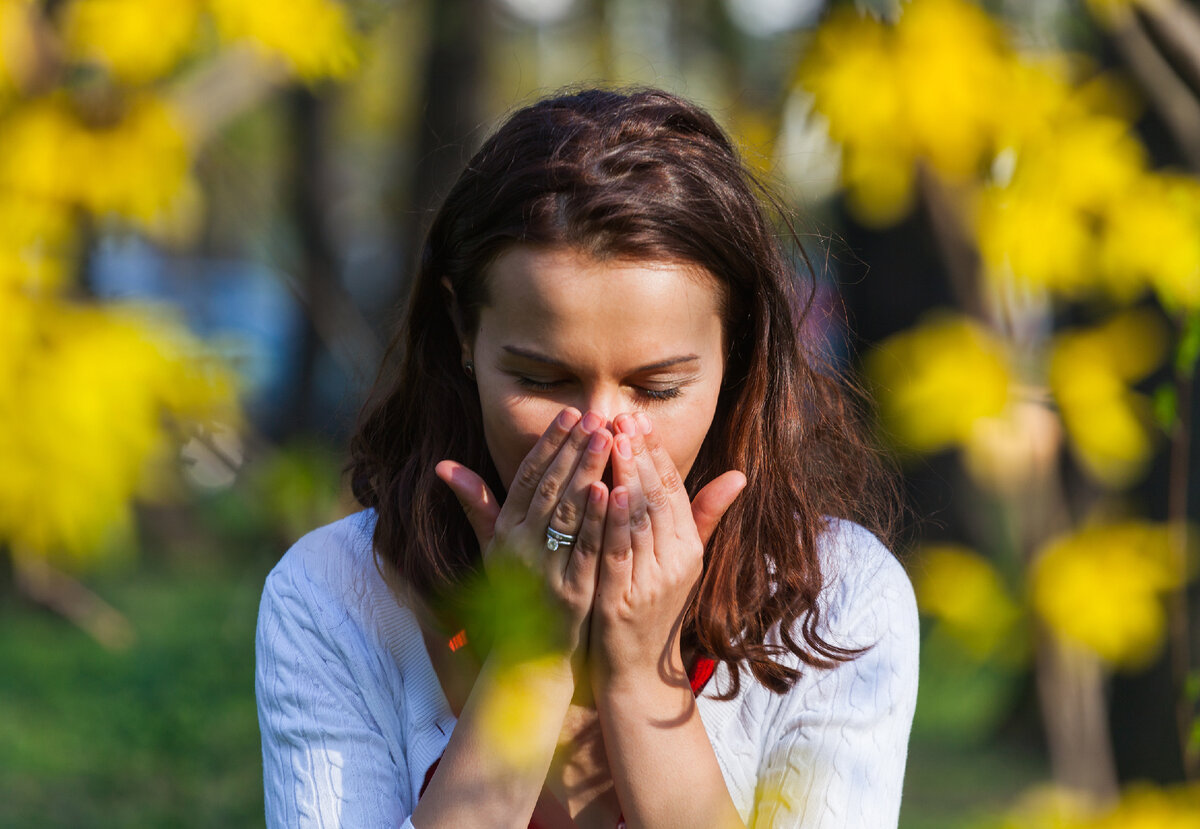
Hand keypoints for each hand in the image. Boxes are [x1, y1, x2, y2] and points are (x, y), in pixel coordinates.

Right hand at [436, 408, 612, 664]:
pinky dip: (595, 520)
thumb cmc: (515, 593)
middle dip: (572, 449)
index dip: (547, 444)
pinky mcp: (570, 594)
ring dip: (587, 473)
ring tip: (607, 440)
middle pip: (547, 489)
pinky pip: (584, 550)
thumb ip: (476, 505)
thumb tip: (443, 465)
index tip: (568, 414)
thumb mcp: (492, 548)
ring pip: (566, 514)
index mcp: (504, 533)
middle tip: (594, 416)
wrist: (529, 655)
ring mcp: (544, 571)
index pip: (525, 478)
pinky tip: (610, 491)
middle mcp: (519, 548)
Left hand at [590, 412, 745, 688]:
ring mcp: (651, 583)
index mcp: (688, 549)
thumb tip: (739, 474)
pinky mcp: (623, 601)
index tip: (638, 419)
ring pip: (640, 520)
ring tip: (612, 441)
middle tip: (622, 418)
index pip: (674, 492)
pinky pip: (619, 554)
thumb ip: (704, 516)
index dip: (656, 454)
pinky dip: (614, 521)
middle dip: (640, 455)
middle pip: (658, 499)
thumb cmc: (653, 610)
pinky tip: (605, 492)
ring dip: (627, 477)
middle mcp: (676, 563)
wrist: (636, 674)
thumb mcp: (682, 561)